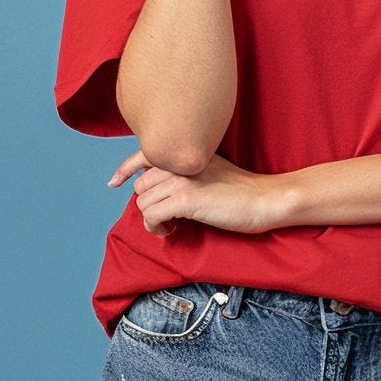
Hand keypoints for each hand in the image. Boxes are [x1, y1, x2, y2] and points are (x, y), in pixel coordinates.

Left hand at [107, 147, 286, 235]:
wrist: (265, 199)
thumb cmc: (242, 191)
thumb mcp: (210, 171)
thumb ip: (185, 172)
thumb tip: (160, 190)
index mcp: (185, 152)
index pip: (142, 154)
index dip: (124, 170)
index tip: (115, 182)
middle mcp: (179, 161)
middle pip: (140, 186)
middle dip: (149, 205)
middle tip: (168, 217)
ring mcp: (181, 179)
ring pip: (142, 202)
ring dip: (152, 220)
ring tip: (172, 225)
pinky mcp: (185, 199)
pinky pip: (151, 215)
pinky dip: (156, 227)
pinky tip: (173, 229)